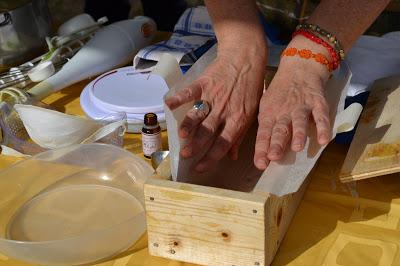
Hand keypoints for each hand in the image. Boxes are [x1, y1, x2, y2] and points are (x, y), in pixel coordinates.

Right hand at [165, 46, 266, 171]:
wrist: (246, 59)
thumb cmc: (250, 88)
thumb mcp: (251, 113)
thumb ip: (240, 136)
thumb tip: (233, 157)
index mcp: (237, 120)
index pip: (224, 143)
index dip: (211, 157)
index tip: (200, 168)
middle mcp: (225, 111)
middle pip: (209, 131)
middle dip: (197, 145)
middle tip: (186, 155)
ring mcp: (213, 96)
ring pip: (199, 114)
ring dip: (190, 124)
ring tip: (181, 135)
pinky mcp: (204, 83)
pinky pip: (190, 91)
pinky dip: (179, 97)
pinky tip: (169, 104)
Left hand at [254, 36, 331, 169]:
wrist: (298, 68)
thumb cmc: (279, 94)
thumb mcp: (266, 107)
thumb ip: (263, 129)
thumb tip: (253, 153)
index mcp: (269, 114)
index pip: (263, 133)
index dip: (262, 148)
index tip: (260, 164)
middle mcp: (284, 112)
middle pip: (280, 129)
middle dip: (277, 143)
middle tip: (274, 157)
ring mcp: (301, 107)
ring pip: (299, 122)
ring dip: (298, 134)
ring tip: (297, 148)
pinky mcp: (318, 103)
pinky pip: (321, 116)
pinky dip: (324, 127)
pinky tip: (324, 140)